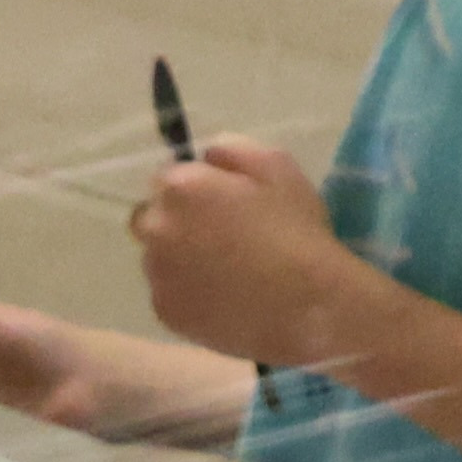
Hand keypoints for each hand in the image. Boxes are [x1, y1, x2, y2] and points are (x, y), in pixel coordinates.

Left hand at [132, 136, 369, 374]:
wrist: (308, 308)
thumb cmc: (297, 233)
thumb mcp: (279, 168)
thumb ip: (232, 150)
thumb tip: (206, 155)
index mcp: (181, 188)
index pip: (165, 178)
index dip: (193, 189)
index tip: (218, 204)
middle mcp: (157, 228)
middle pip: (152, 217)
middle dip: (177, 222)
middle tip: (218, 238)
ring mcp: (157, 273)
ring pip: (158, 258)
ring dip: (179, 258)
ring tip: (224, 273)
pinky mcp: (165, 311)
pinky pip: (168, 294)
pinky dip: (187, 294)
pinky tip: (222, 298)